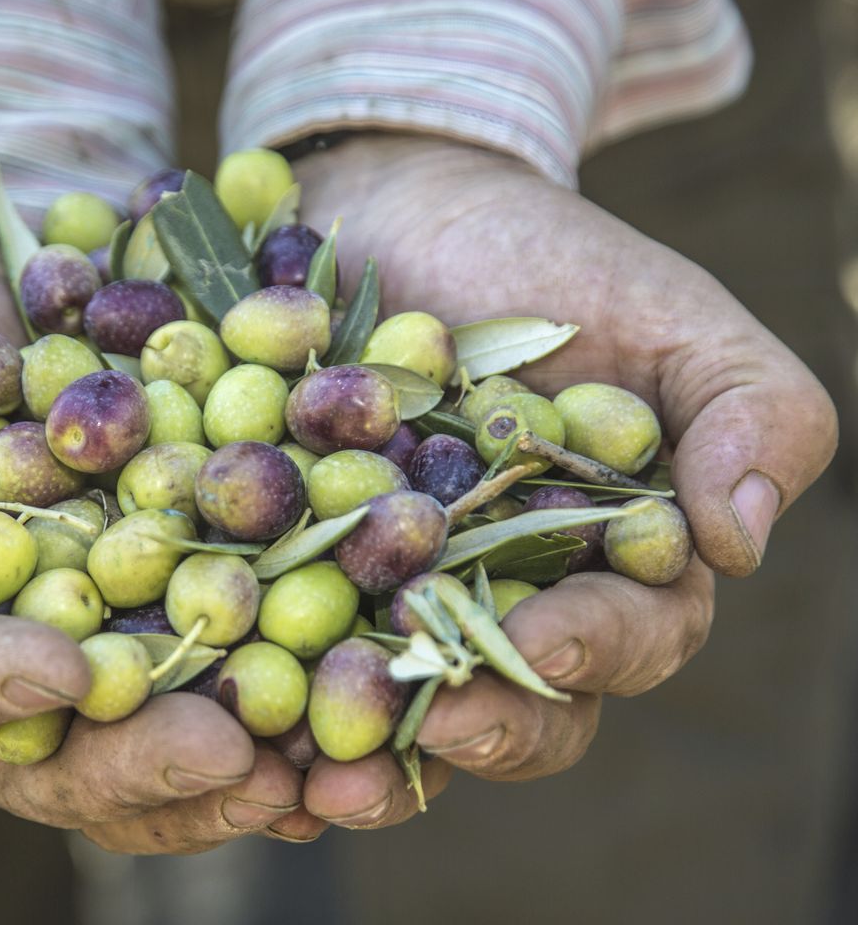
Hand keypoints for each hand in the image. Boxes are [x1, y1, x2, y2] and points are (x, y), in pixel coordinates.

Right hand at [0, 240, 325, 852]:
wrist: (19, 298)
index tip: (62, 665)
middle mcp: (1, 679)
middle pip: (60, 757)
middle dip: (143, 765)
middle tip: (228, 756)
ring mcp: (100, 663)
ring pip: (157, 752)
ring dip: (239, 778)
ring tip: (316, 777)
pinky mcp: (182, 630)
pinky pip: (235, 691)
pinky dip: (295, 712)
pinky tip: (357, 730)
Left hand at [292, 135, 837, 826]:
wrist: (396, 206)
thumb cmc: (541, 255)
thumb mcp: (665, 310)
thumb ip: (748, 409)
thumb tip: (740, 540)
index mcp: (608, 558)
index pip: (625, 635)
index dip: (590, 651)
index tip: (545, 644)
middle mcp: (503, 595)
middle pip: (507, 696)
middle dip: (476, 727)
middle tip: (430, 738)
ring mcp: (395, 592)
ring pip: (395, 698)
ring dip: (363, 746)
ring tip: (321, 779)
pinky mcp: (299, 568)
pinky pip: (286, 643)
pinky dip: (267, 684)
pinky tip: (237, 716)